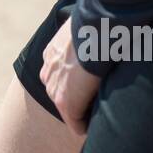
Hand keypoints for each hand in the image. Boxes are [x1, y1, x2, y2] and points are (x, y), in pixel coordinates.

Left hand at [38, 17, 101, 136]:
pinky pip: (77, 125)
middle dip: (79, 99)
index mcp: (51, 55)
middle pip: (63, 94)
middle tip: (101, 99)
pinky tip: (100, 125)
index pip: (63, 76)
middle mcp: (48, 73)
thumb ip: (85, 34)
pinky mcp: (65, 104)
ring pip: (69, 110)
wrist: (95, 32)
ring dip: (84, 112)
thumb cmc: (96, 26)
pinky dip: (88, 126)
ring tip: (103, 112)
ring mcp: (54, 89)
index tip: (94, 83)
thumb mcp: (83, 27)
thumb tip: (104, 27)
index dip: (79, 81)